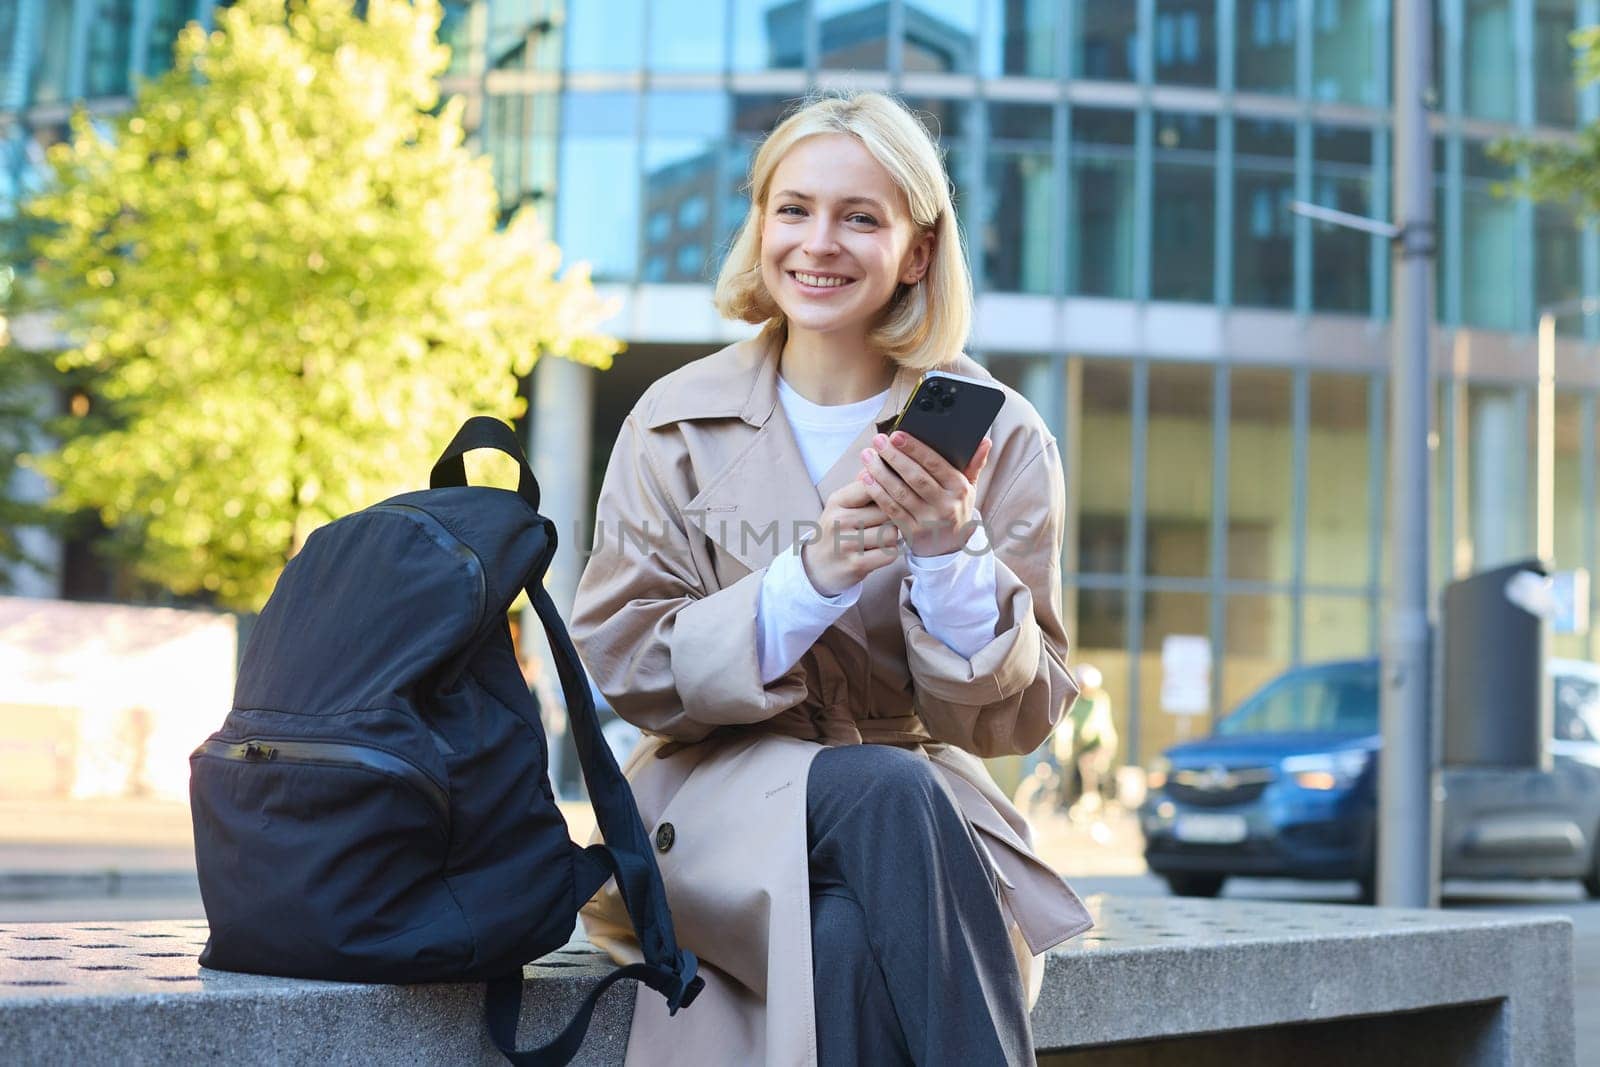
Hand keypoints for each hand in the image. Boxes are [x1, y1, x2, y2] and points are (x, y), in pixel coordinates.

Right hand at [800, 477, 902, 596]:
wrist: (816, 567)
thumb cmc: (836, 531)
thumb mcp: (842, 505)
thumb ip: (862, 486)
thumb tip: (879, 458)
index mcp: (837, 501)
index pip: (872, 485)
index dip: (889, 488)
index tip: (895, 492)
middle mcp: (839, 521)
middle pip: (887, 510)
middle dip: (892, 516)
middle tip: (884, 522)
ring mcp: (847, 544)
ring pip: (891, 533)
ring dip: (892, 536)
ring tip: (880, 537)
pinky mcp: (856, 565)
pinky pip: (889, 553)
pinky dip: (889, 552)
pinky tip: (878, 551)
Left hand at [859, 430, 991, 557]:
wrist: (950, 548)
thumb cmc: (956, 509)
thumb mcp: (969, 488)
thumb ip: (974, 464)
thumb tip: (985, 441)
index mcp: (960, 488)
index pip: (935, 464)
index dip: (914, 448)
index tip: (897, 434)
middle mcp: (946, 505)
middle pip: (915, 477)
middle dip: (894, 457)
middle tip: (877, 441)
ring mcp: (929, 521)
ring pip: (900, 493)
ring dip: (880, 473)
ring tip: (867, 456)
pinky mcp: (913, 532)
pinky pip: (892, 510)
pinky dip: (877, 493)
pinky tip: (866, 479)